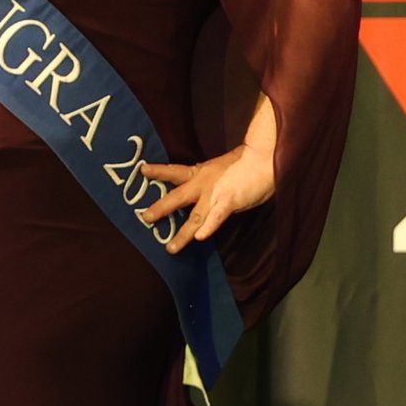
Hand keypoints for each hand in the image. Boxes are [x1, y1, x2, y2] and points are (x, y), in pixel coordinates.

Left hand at [138, 142, 277, 253]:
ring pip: (194, 216)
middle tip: (144, 218)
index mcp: (200, 173)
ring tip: (170, 248)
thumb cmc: (246, 163)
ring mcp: (215, 193)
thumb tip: (201, 193)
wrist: (263, 156)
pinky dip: (208, 227)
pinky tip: (199, 237)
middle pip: (176, 197)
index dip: (158, 171)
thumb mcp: (220, 169)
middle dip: (160, 208)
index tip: (142, 170)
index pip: (174, 171)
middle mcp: (203, 184)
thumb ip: (210, 182)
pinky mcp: (230, 201)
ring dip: (182, 233)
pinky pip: (217, 216)